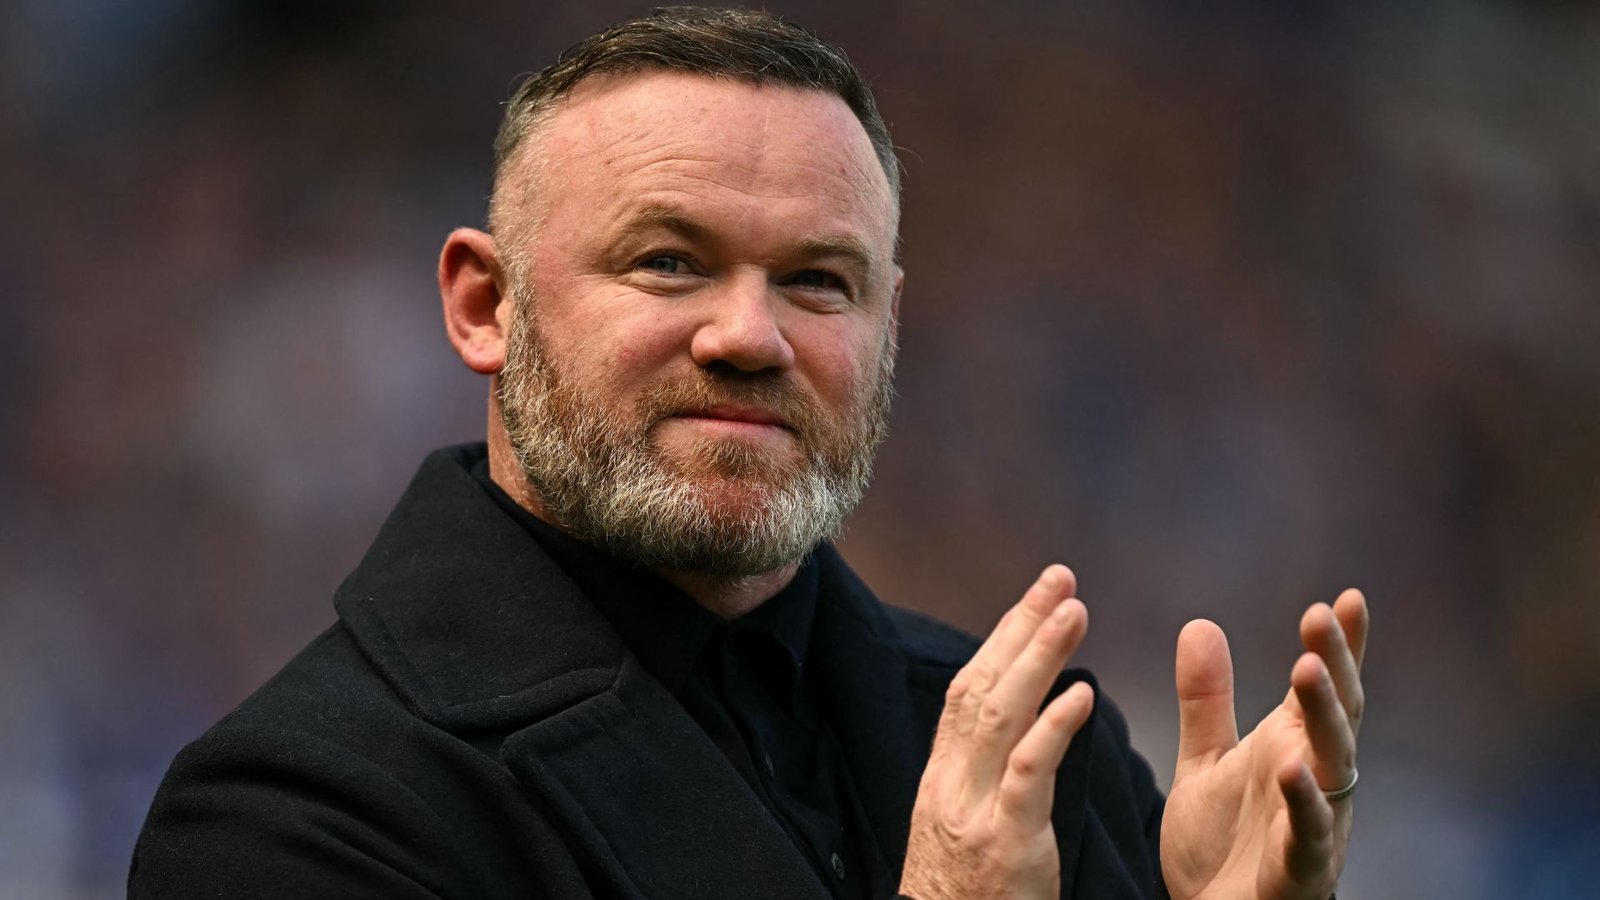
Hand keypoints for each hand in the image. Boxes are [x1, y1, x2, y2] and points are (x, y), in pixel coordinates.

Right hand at [900, 565, 1095, 899]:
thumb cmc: (964, 898)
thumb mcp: (960, 825)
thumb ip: (980, 775)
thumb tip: (1014, 725)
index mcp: (944, 776)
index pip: (969, 687)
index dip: (1002, 637)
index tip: (1035, 597)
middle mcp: (952, 781)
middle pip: (983, 684)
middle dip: (1021, 626)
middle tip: (1060, 578)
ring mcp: (975, 808)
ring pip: (1001, 715)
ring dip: (1039, 657)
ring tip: (1075, 613)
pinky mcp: (1004, 839)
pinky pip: (1026, 772)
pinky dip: (1053, 728)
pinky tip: (1082, 694)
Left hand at [1160, 590, 1368, 899]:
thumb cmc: (1222, 845)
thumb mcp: (1205, 760)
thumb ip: (1206, 700)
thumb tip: (1199, 624)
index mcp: (1293, 749)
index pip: (1322, 689)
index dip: (1340, 646)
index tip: (1347, 597)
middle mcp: (1314, 780)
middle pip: (1334, 715)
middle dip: (1333, 665)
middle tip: (1321, 615)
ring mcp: (1314, 825)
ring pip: (1331, 766)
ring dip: (1323, 717)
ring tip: (1307, 668)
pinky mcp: (1298, 870)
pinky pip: (1309, 834)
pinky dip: (1304, 802)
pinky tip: (1292, 769)